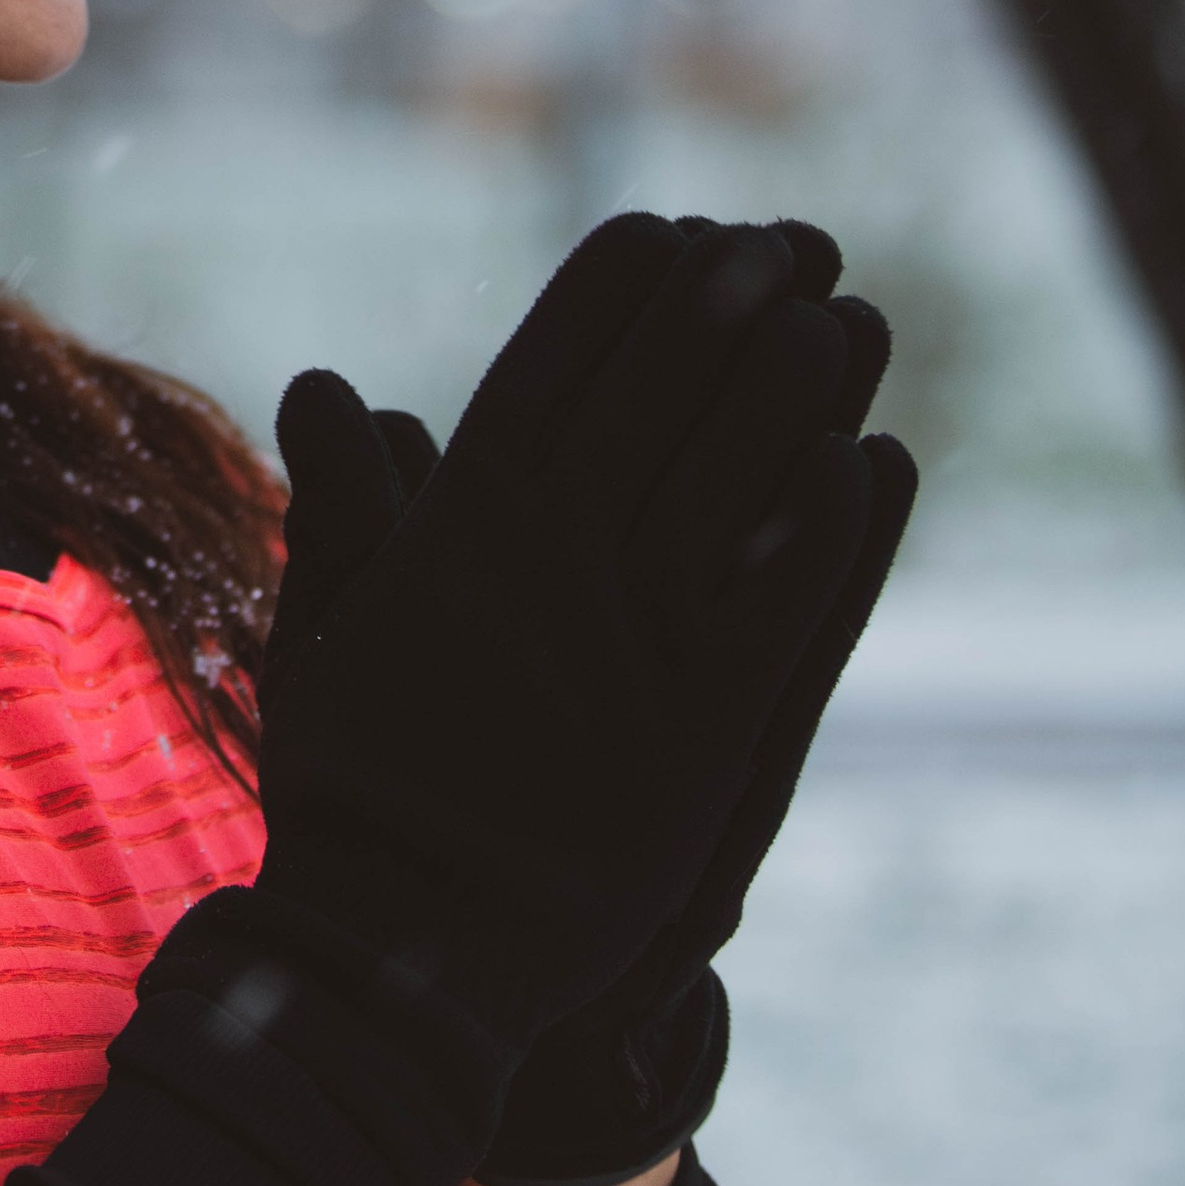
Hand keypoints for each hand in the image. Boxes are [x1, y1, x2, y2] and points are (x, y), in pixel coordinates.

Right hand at [160, 215, 882, 1185]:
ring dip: (781, 393)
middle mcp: (546, 573)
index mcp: (452, 535)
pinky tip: (862, 463)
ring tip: (836, 315)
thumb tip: (325, 383)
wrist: (399, 958)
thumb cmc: (350, 791)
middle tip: (771, 239)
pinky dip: (821, 536)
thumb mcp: (322, 628)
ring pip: (721, 487)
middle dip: (711, 309)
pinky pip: (775, 616)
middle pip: (646, 403)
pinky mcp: (697, 739)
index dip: (606, 294)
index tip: (658, 227)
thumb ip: (340, 502)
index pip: (541, 373)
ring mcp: (625, 652)